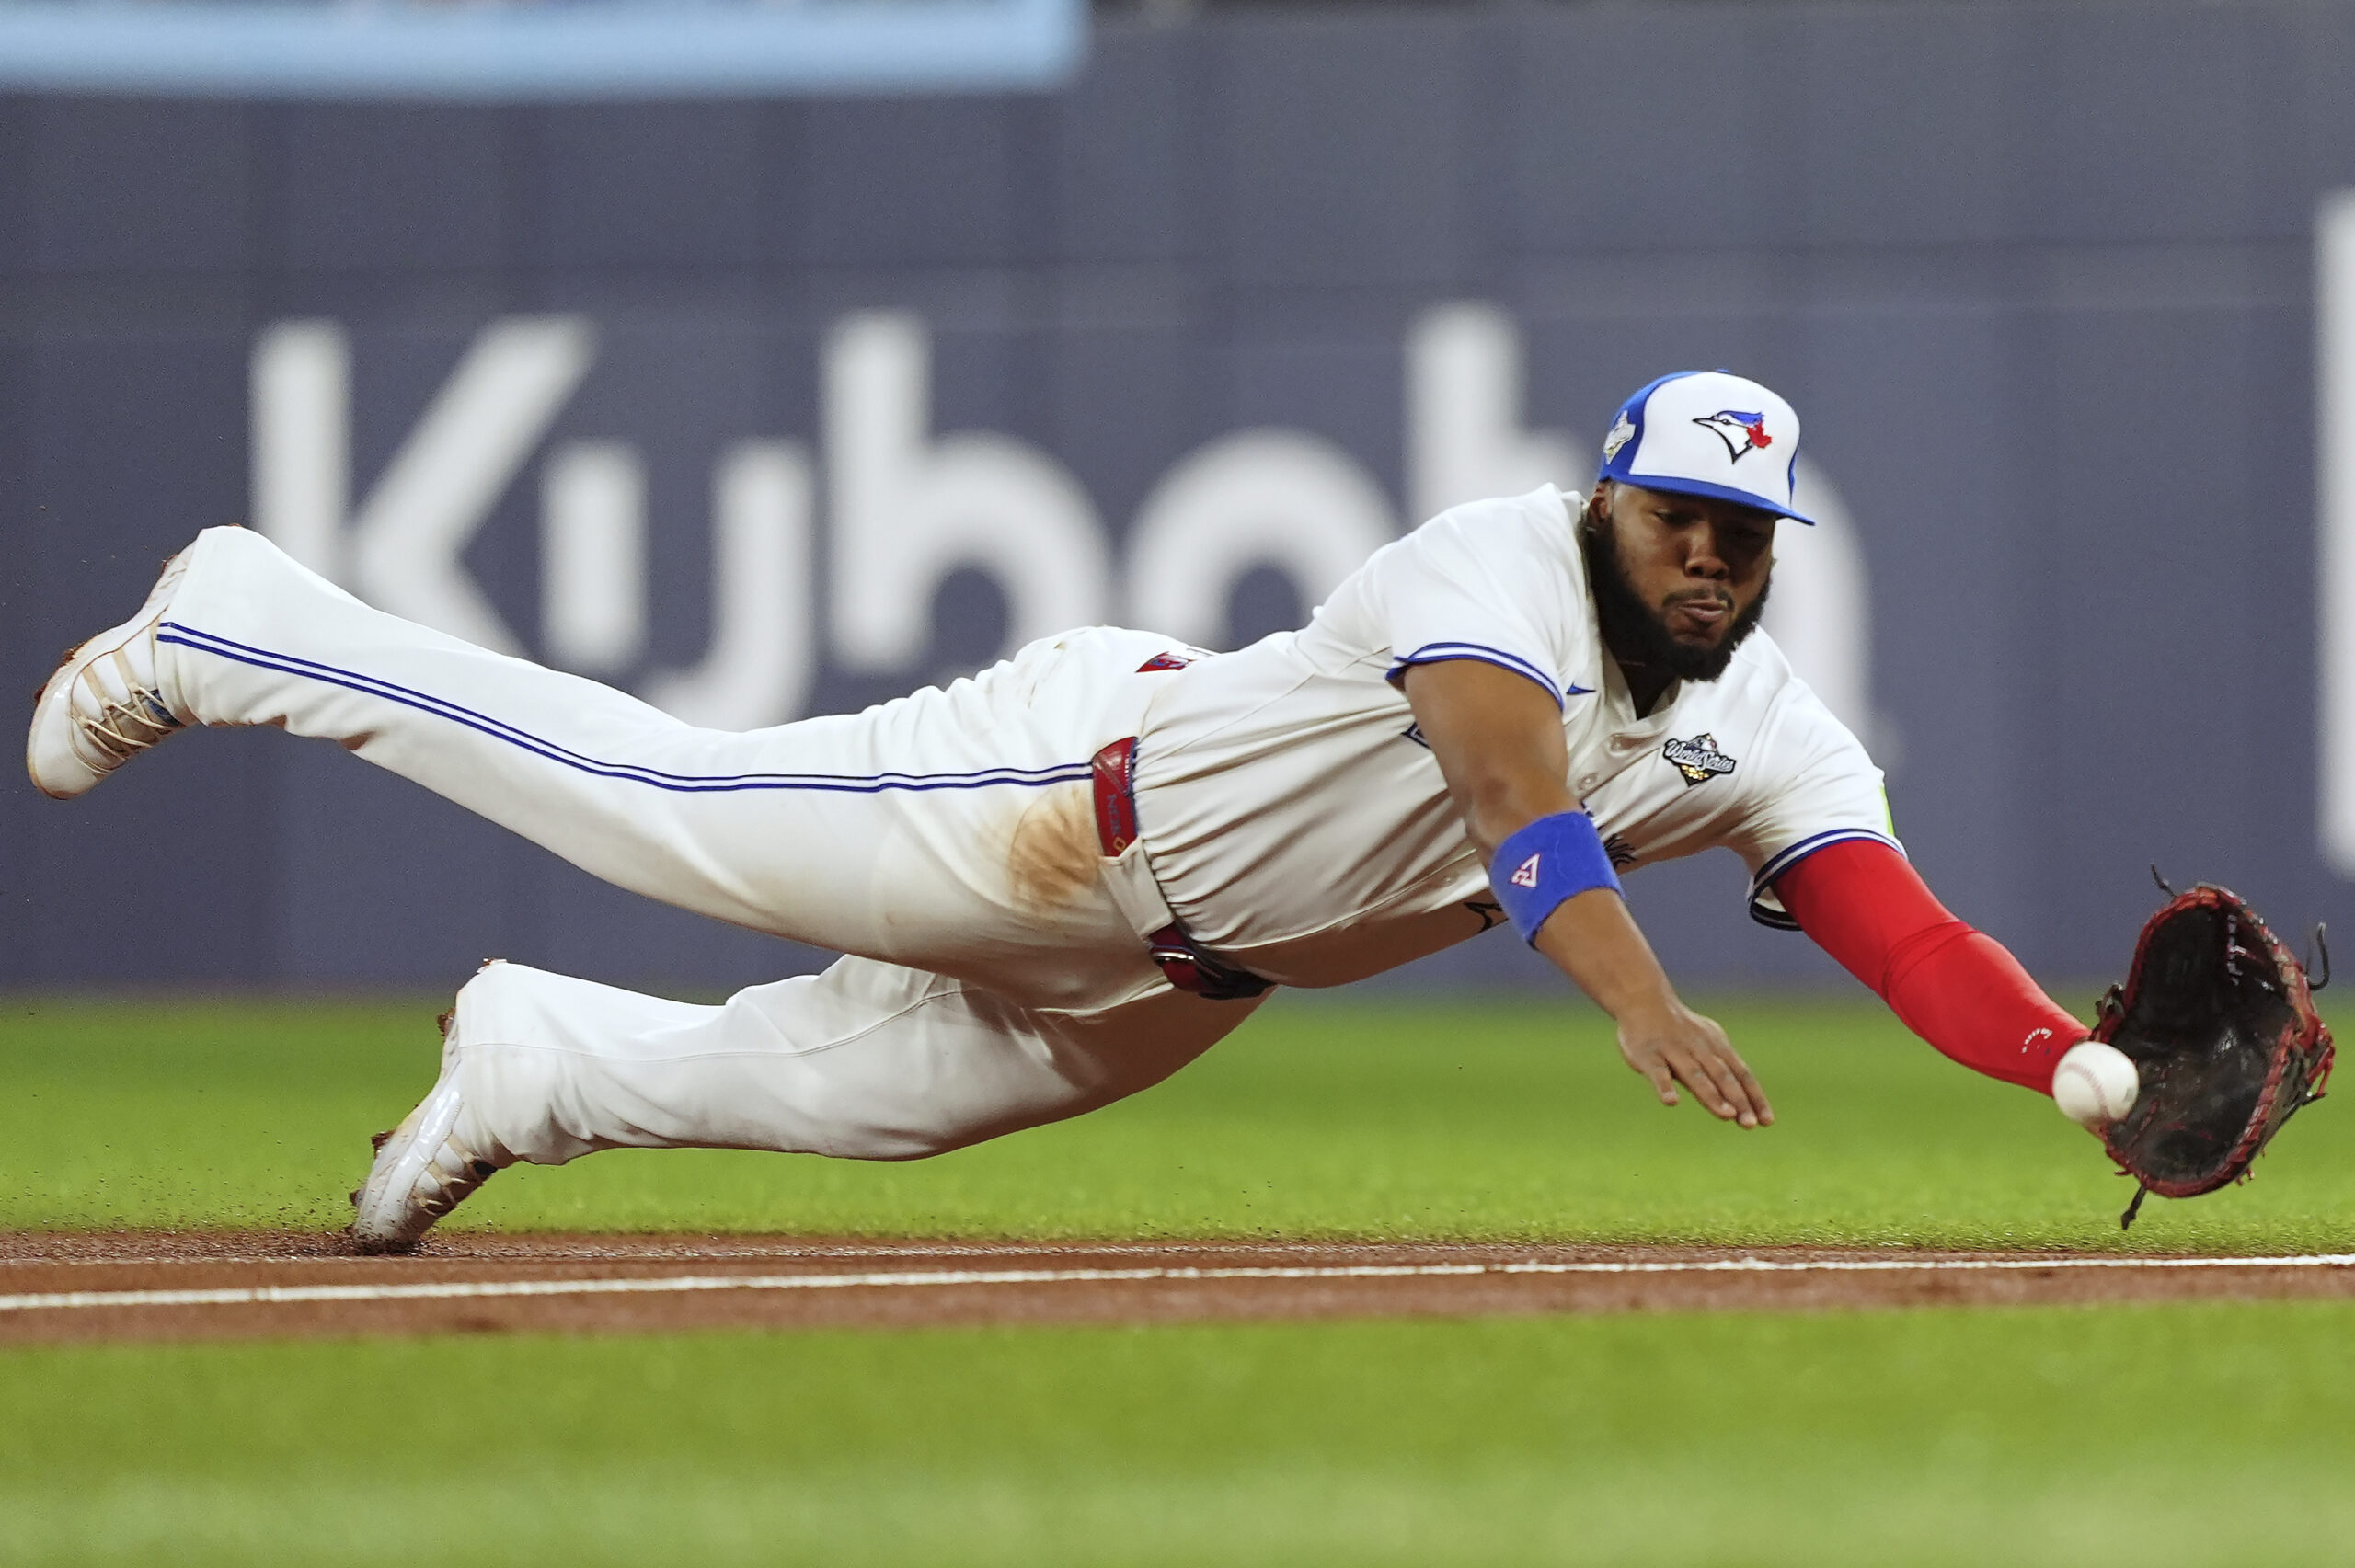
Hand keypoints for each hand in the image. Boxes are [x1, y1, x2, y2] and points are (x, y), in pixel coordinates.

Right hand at [1616, 1002, 1773, 1128]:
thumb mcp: (1707, 1043)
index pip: (1741, 1074)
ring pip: (1695, 1075)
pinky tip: (1671, 1101)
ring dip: (1712, 1095)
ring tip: (1727, 1115)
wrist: (1643, 1000)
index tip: (1767, 1121)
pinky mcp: (1648, 1055)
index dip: (1754, 1097)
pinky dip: (1664, 1086)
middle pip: (1722, 1077)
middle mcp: (1699, 1049)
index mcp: (1716, 1047)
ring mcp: (1673, 1051)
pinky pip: (1657, 1072)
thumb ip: (1723, 1070)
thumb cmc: (1680, 1029)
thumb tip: (1747, 1101)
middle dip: (1738, 1100)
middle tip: (1750, 1124)